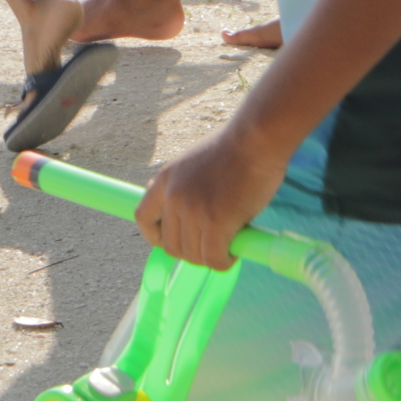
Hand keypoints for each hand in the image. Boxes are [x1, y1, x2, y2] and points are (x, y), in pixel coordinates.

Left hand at [134, 122, 287, 271]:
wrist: (257, 138)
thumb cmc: (234, 149)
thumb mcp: (193, 162)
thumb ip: (180, 185)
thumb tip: (169, 208)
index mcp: (165, 180)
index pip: (143, 218)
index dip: (155, 237)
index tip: (172, 241)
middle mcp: (174, 197)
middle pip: (171, 245)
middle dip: (192, 252)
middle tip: (212, 246)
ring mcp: (193, 211)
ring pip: (194, 256)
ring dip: (211, 257)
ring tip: (228, 246)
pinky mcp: (216, 223)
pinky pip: (214, 259)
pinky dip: (224, 262)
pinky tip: (234, 252)